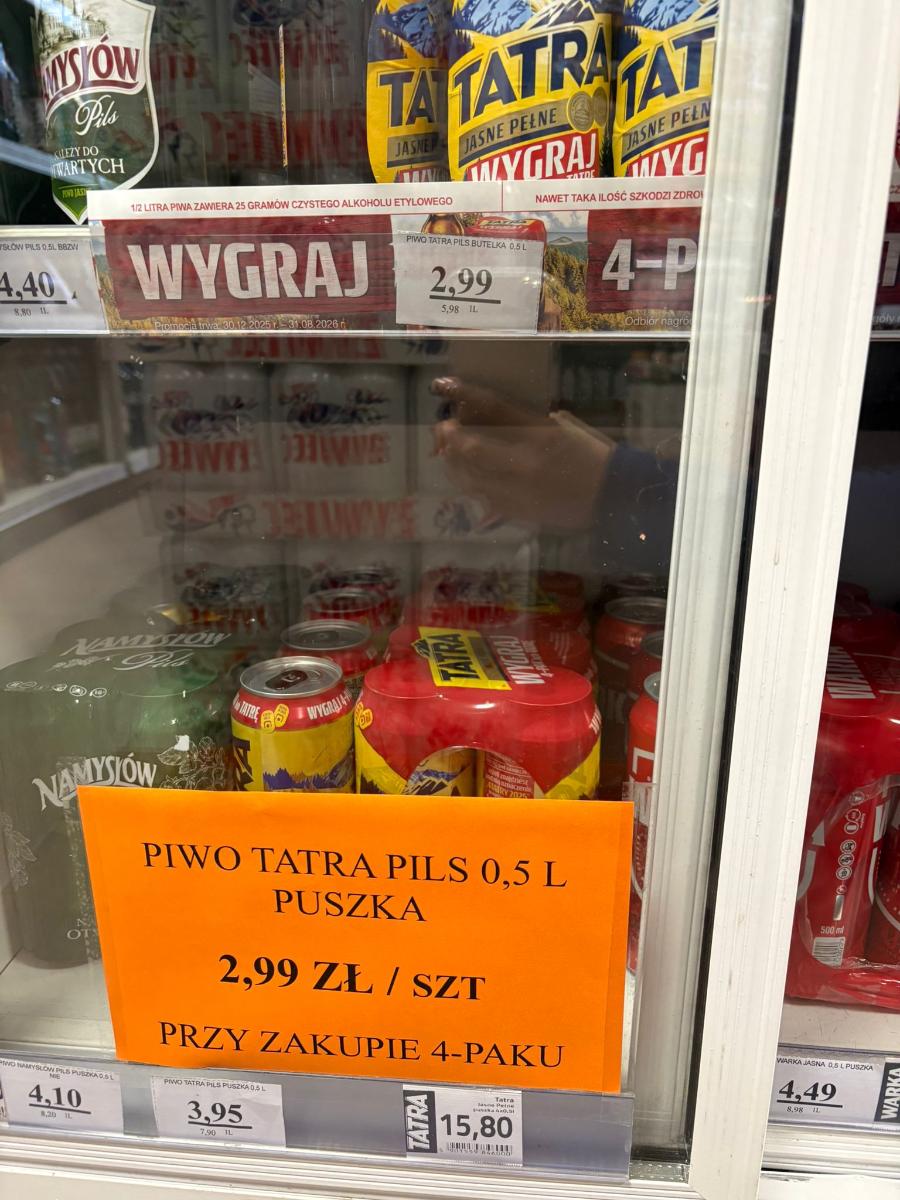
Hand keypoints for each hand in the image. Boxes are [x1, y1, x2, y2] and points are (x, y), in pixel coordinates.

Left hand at [431, 377, 614, 531]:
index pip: (492, 407)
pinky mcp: (517, 511)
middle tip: (443, 429)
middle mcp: (523, 460)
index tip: (443, 386)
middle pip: (470, 446)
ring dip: (453, 462)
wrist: (611, 495)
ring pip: (469, 475)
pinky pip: (481, 497)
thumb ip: (527, 421)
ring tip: (449, 453)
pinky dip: (469, 484)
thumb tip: (491, 418)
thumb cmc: (590, 454)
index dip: (463, 394)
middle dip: (449, 436)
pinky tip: (467, 477)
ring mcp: (517, 489)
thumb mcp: (562, 426)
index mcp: (538, 432)